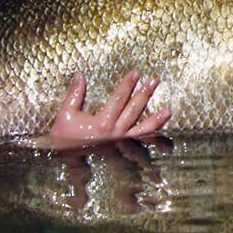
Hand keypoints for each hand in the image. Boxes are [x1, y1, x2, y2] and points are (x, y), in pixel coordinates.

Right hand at [37, 70, 171, 148]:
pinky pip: (140, 144)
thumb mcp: (66, 114)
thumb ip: (75, 94)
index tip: (136, 73)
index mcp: (101, 123)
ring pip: (142, 129)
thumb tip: (79, 74)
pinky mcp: (123, 150)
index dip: (127, 85)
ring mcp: (121, 143)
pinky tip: (162, 134)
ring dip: (155, 119)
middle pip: (133, 110)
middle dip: (144, 94)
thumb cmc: (64, 137)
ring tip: (168, 110)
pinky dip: (152, 139)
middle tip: (154, 81)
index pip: (118, 99)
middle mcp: (114, 133)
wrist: (63, 160)